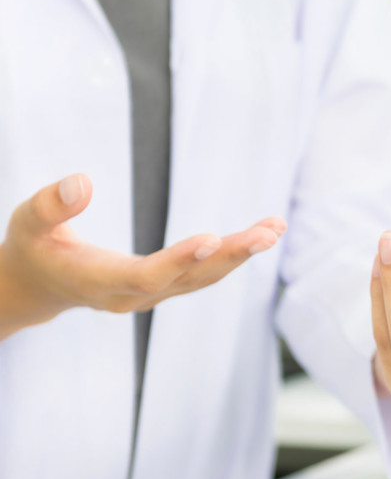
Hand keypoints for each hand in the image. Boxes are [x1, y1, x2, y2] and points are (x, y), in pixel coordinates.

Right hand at [0, 174, 284, 338]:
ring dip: (241, 254)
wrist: (40, 287)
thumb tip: (82, 181)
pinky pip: (205, 272)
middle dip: (231, 256)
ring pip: (204, 278)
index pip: (146, 275)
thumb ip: (52, 205)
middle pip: (190, 279)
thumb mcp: (28, 222)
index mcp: (99, 282)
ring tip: (275, 227)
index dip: (179, 259)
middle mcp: (133, 296)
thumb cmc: (33, 248)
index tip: (213, 237)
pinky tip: (261, 233)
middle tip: (268, 232)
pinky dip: (232, 253)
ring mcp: (152, 295)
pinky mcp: (165, 286)